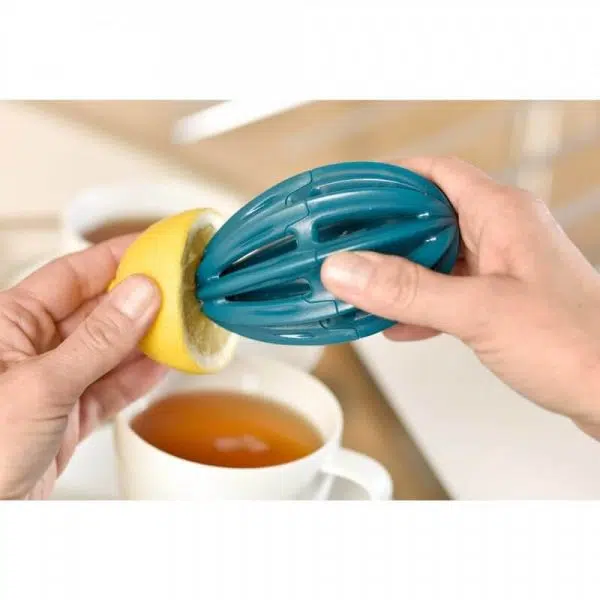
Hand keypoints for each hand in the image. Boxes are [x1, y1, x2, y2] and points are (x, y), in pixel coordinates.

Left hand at [0, 236, 165, 498]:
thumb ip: (98, 340)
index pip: (72, 274)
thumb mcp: (42, 385)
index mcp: (10, 323)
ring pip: (110, 349)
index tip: (155, 245)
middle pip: (97, 310)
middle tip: (180, 288)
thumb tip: (140, 296)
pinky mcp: (69, 415)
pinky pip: (112, 386)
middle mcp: (32, 348)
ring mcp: (53, 382)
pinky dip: (140, 377)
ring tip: (183, 322)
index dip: (116, 256)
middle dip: (139, 299)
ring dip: (147, 338)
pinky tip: (165, 363)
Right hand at [321, 156, 599, 439]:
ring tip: (362, 286)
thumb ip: (409, 291)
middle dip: (387, 232)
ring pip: (437, 255)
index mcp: (503, 213)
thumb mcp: (480, 311)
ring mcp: (503, 268)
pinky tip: (397, 325)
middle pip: (430, 214)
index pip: (436, 172)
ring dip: (400, 273)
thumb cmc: (578, 345)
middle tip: (347, 246)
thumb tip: (348, 268)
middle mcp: (503, 233)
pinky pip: (449, 290)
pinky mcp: (501, 300)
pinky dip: (420, 304)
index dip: (390, 178)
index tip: (353, 196)